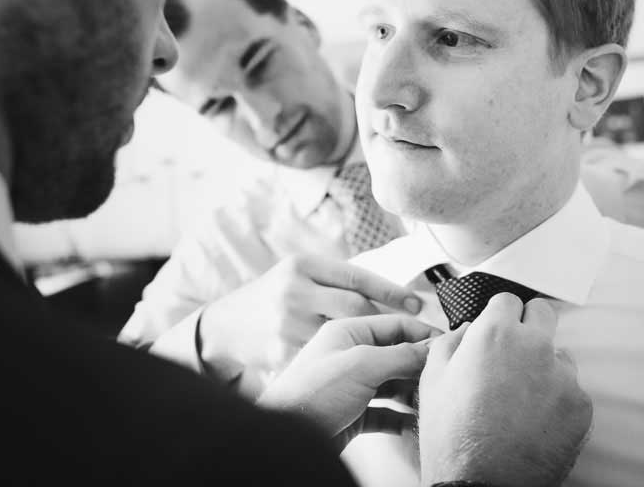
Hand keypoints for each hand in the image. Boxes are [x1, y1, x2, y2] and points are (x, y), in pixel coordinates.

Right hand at [198, 254, 422, 379]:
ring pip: (344, 338)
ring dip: (372, 350)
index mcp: (303, 266)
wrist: (225, 327)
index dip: (392, 291)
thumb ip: (335, 283)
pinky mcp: (281, 353)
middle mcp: (294, 291)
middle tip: (413, 337)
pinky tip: (365, 377)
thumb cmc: (273, 299)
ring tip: (397, 359)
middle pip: (355, 308)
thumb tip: (392, 295)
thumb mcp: (299, 276)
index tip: (418, 305)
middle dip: (387, 324)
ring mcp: (286, 323)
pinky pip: (325, 361)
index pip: (356, 277)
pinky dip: (347, 369)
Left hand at [258, 314, 440, 447]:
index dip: (423, 333)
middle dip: (421, 367)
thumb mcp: (361, 365)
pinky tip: (412, 424)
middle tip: (443, 377)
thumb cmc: (309, 395)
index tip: (448, 345)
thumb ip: (400, 354)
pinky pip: (384, 414)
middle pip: (396, 355)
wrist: (286, 440)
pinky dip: (400, 419)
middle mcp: (348, 357)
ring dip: (412, 394)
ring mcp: (349, 387)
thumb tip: (432, 347)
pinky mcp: (350, 415)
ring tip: (430, 401)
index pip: (394, 324)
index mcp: (347, 333)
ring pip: (392, 385)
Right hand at [418, 294, 591, 486]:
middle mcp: (534, 347)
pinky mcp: (581, 406)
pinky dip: (557, 400)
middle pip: (544, 313)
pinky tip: (535, 419)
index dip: (499, 316)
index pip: (508, 299)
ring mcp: (563, 377)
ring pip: (559, 355)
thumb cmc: (452, 435)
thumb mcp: (432, 379)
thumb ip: (451, 341)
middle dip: (529, 326)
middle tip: (513, 353)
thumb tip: (468, 329)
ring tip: (521, 398)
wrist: (482, 484)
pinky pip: (572, 390)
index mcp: (495, 334)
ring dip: (544, 366)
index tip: (496, 329)